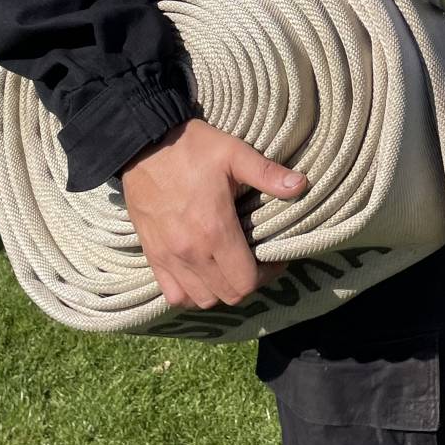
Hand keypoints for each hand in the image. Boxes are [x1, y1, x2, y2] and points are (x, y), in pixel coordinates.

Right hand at [121, 118, 306, 309]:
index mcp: (215, 230)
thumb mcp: (234, 153)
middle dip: (248, 284)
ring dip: (220, 291)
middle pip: (228, 296)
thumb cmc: (192, 147)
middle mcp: (191, 252)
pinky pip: (173, 294)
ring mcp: (169, 257)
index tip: (274, 258)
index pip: (246, 281)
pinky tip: (201, 274)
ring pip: (201, 300)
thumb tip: (301, 185)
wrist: (143, 144)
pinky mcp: (152, 255)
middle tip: (255, 262)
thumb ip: (267, 173)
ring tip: (230, 268)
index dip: (267, 274)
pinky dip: (190, 293)